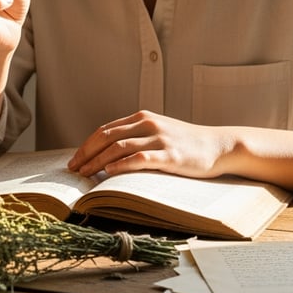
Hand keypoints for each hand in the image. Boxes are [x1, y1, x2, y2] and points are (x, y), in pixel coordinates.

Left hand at [67, 110, 226, 178]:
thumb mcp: (158, 133)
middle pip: (107, 137)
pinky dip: (122, 165)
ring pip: (119, 147)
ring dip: (98, 161)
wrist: (219, 146)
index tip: (74, 160)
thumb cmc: (186, 144)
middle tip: (73, 169)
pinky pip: (140, 158)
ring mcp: (159, 139)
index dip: (87, 145)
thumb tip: (107, 154)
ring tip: (85, 174)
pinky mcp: (171, 155)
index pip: (105, 130)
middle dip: (86, 153)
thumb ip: (136, 137)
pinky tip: (109, 172)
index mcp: (142, 118)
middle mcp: (148, 124)